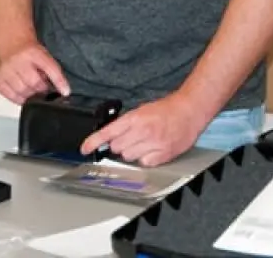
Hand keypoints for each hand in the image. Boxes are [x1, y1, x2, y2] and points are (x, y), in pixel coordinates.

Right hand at [0, 41, 70, 104]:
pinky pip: (11, 96)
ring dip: (31, 95)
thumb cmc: (31, 53)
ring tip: (32, 89)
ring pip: (22, 91)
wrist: (12, 45)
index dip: (59, 81)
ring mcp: (7, 70)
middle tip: (43, 88)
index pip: (49, 67)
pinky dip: (19, 98)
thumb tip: (62, 91)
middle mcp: (18, 60)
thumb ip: (52, 71)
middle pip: (34, 82)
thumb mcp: (44, 56)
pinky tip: (23, 93)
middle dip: (42, 89)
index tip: (66, 92)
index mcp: (33, 52)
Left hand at [81, 94, 199, 167]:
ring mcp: (153, 145)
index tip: (84, 148)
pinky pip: (144, 163)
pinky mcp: (162, 155)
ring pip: (129, 157)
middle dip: (118, 144)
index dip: (93, 142)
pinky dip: (145, 159)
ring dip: (131, 152)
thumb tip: (111, 134)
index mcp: (135, 118)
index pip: (108, 132)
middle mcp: (142, 132)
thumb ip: (126, 122)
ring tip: (142, 142)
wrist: (189, 112)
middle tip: (130, 137)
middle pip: (116, 147)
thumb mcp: (142, 110)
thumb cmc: (167, 109)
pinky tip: (152, 149)